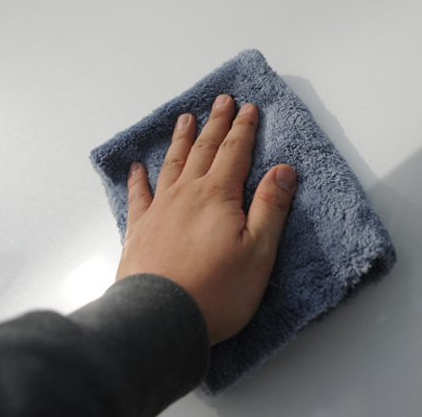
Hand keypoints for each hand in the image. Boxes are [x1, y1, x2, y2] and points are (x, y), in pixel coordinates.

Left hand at [116, 94, 296, 344]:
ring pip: (172, 164)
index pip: (235, 152)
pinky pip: (139, 195)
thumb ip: (271, 207)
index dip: (244, 128)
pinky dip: (139, 178)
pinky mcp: (139, 231)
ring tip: (185, 119)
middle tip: (221, 101)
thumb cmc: (215, 291)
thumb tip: (283, 170)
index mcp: (218, 195)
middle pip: (204, 149)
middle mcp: (186, 194)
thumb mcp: (259, 252)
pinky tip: (138, 168)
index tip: (249, 107)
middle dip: (215, 123)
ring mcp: (159, 210)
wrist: (159, 319)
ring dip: (181, 140)